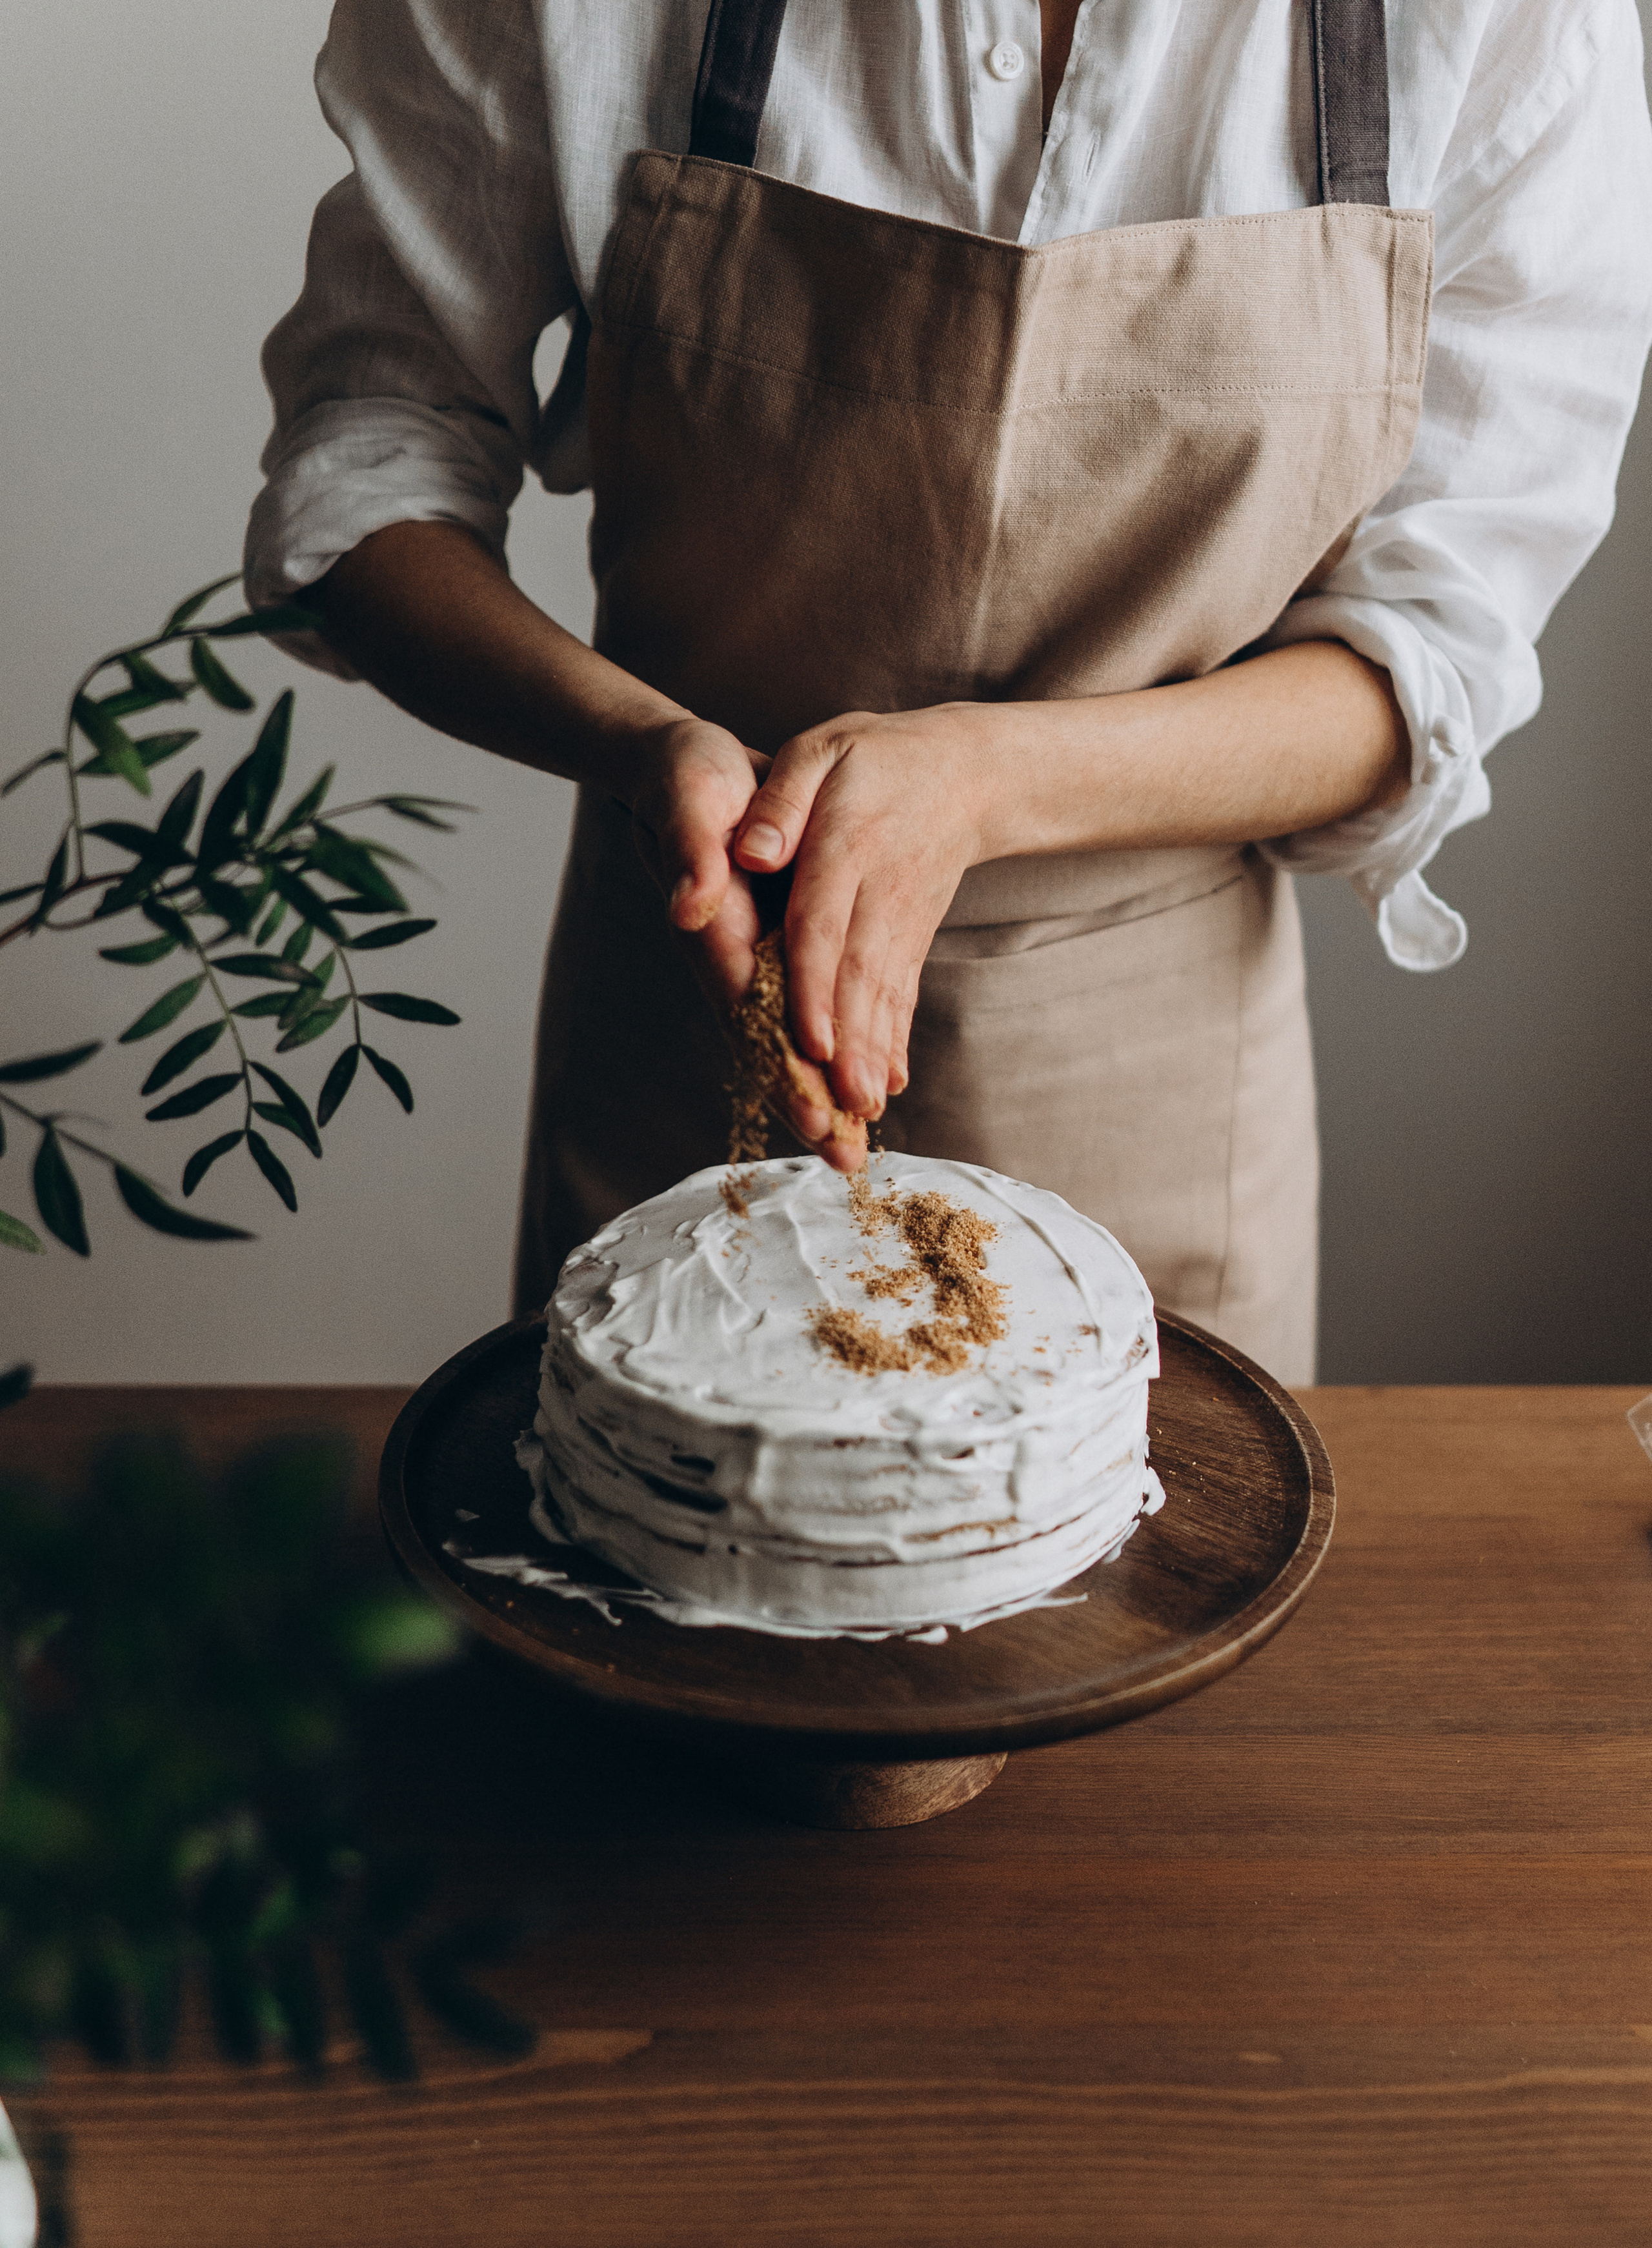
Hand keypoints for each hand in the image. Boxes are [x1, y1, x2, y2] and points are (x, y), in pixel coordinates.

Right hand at [625, 717, 864, 1165]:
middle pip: (772, 1048)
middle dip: (808, 1106)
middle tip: (846, 1162)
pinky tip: (865, 1082)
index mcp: (720, 935)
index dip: (784, 1068)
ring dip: (821, 1093)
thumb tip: (690, 906)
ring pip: (789, 1041)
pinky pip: (804, 1014)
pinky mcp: (775, 951)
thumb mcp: (688, 802)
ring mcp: (754, 961)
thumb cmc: (686, 783)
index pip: (753, 1017)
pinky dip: (834, 1049)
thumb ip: (688, 854)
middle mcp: (736, 961)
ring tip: (856, 1148)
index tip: (816, 1117)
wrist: (692, 772)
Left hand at [729, 705, 998, 1120]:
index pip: (822, 927)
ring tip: (863, 1116)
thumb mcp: (821, 752)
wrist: (968, 772)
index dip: (814, 988)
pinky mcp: (912, 938)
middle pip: (857, 978)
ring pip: (883, 997)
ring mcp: (901, 921)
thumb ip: (783, 800)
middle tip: (842, 1110)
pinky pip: (903, 995)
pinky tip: (887, 1088)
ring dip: (873, 1058)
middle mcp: (877, 893)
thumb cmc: (875, 758)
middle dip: (849, 1047)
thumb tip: (750, 851)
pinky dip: (895, 1041)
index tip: (813, 1044)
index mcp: (845, 848)